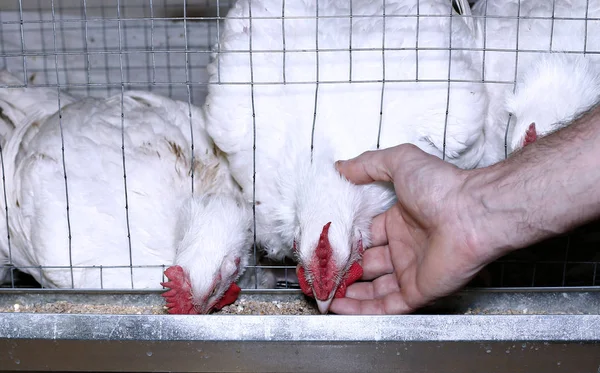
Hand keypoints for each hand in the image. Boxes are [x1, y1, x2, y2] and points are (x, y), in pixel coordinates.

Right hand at [330, 144, 497, 313]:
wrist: (473, 214)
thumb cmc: (441, 187)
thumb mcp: (399, 162)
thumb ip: (367, 165)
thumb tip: (340, 167)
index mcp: (400, 222)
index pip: (365, 236)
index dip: (345, 241)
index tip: (323, 246)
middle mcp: (405, 247)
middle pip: (366, 264)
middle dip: (343, 270)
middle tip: (318, 273)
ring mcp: (411, 271)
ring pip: (373, 288)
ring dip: (348, 293)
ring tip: (321, 293)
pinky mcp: (418, 291)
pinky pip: (386, 306)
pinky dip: (362, 309)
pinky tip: (338, 307)